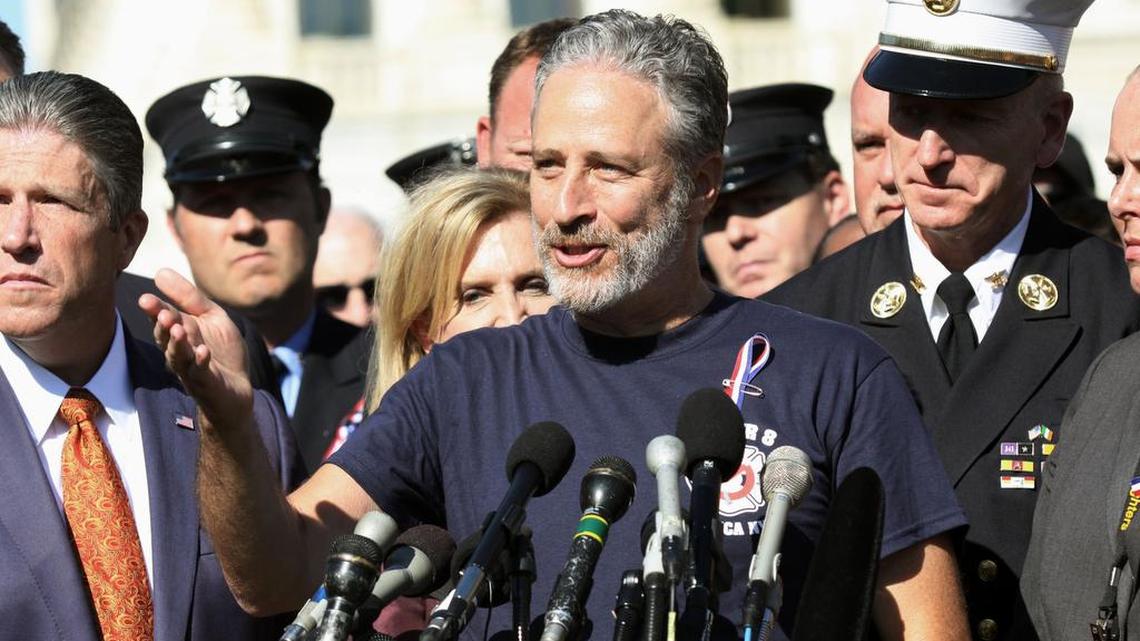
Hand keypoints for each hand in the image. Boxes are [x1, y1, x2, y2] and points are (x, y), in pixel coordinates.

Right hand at [139, 268, 253, 427]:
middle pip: (166, 338)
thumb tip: (159, 272)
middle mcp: (179, 351)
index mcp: (179, 332)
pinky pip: (201, 372)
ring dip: (178, 343)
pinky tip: (203, 351)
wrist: (236, 388)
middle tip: (163, 314)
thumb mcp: (211, 317)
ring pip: (178, 356)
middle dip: (163, 326)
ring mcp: (191, 368)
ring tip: (178, 329)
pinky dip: (201, 362)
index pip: (162, 319)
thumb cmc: (221, 350)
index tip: (145, 299)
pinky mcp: (206, 382)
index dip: (155, 310)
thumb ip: (189, 297)